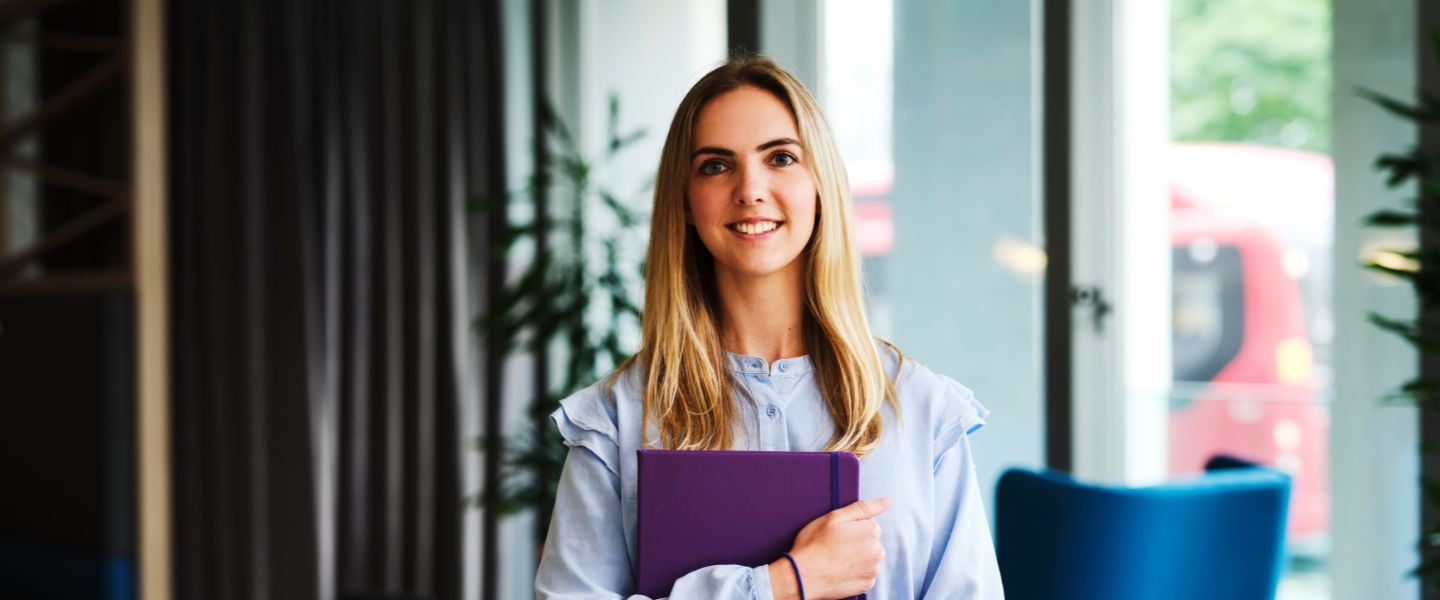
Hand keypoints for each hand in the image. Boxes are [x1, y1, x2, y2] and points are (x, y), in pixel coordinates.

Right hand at [770, 497, 890, 599]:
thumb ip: (864, 507)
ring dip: (856, 557)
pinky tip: (840, 570)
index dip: (851, 527)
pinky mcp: (867, 584)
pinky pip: (865, 574)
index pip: (868, 523)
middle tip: (834, 546)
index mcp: (871, 530)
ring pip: (868, 558)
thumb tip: (889, 501)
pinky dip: (855, 572)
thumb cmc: (815, 545)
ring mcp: (873, 569)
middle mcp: (877, 550)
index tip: (837, 533)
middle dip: (856, 542)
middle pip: (870, 540)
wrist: (803, 576)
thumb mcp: (834, 517)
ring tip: (836, 559)